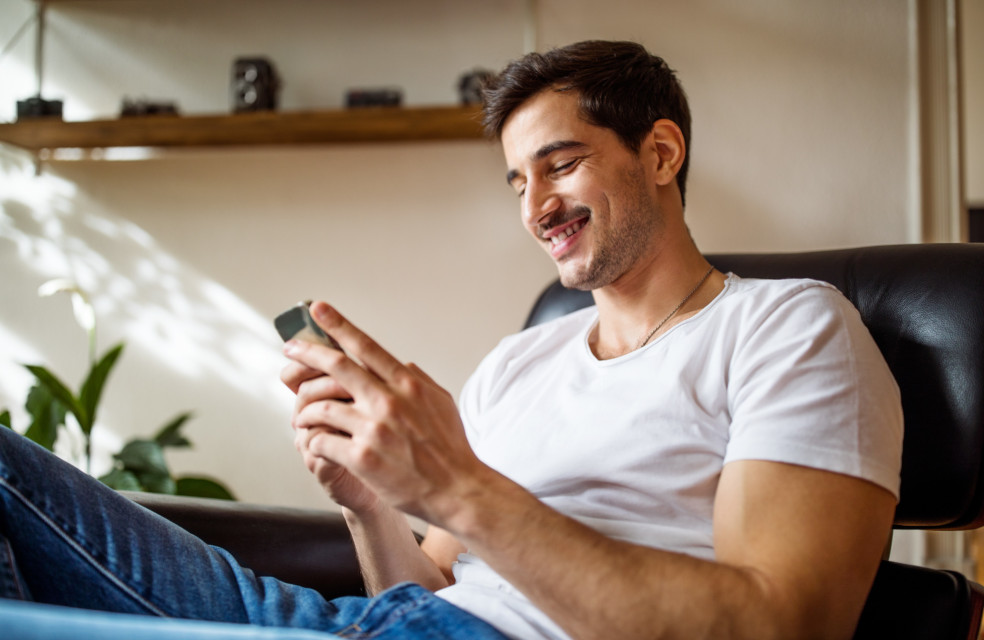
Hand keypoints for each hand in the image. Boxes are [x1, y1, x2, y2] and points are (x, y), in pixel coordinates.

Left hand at [283, 302, 488, 525]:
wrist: (457, 489)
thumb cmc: (451, 448)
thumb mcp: (441, 401)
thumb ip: (417, 380)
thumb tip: (400, 363)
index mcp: (407, 384)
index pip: (366, 346)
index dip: (338, 325)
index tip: (318, 310)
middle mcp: (389, 401)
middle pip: (336, 366)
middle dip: (308, 352)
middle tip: (290, 348)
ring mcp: (374, 429)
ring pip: (322, 407)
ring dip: (306, 410)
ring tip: (301, 416)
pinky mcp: (362, 458)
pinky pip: (322, 441)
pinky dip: (313, 441)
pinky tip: (314, 444)